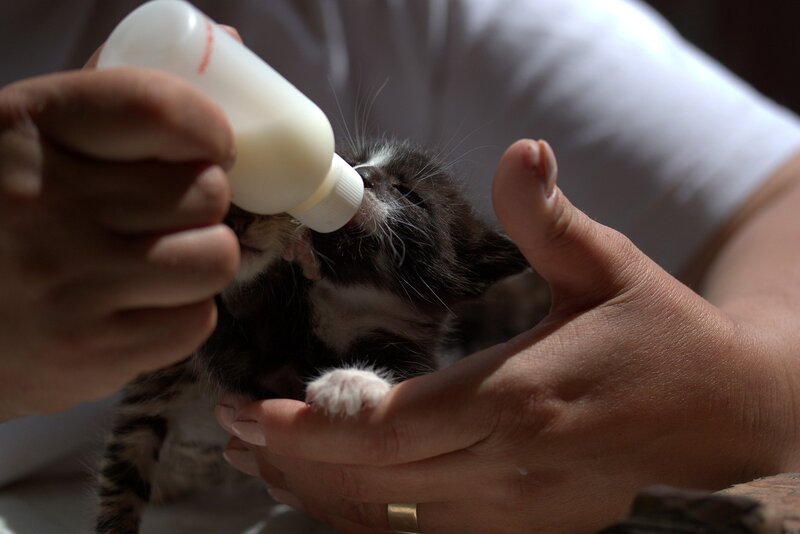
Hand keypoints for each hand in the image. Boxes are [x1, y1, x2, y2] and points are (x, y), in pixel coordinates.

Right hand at [0, 68, 238, 419]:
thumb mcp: (24, 140)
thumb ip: (113, 95)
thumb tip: (230, 44)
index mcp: (25, 129)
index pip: (159, 110)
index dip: (209, 129)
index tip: (213, 146)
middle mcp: (46, 204)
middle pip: (206, 192)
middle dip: (201, 203)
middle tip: (166, 214)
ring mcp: (70, 285)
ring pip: (215, 257)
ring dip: (200, 257)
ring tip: (157, 258)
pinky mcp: (92, 353)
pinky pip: (197, 320)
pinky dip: (181, 312)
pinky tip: (140, 304)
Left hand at [216, 140, 797, 532]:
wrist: (722, 415)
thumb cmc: (661, 334)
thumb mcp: (611, 266)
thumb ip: (549, 219)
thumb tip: (519, 152)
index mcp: (521, 398)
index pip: (391, 426)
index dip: (312, 424)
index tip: (248, 409)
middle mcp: (513, 466)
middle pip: (377, 479)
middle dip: (296, 456)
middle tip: (233, 427)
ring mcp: (520, 511)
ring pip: (396, 517)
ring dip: (322, 490)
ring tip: (265, 458)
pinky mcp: (529, 528)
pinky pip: (429, 533)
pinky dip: (370, 514)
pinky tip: (334, 491)